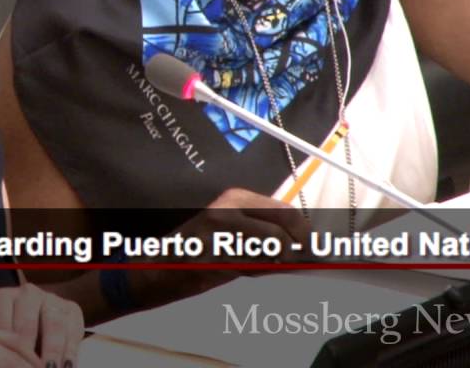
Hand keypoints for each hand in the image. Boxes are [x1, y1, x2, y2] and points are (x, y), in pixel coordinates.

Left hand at [0, 283, 82, 367]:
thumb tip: (8, 362)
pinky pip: (73, 329)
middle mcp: (27, 293)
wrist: (40, 322)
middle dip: (29, 353)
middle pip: (27, 324)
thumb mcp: (3, 339)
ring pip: (53, 325)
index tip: (11, 364)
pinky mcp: (71, 308)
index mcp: (2, 298)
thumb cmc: (14, 336)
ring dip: (53, 352)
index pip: (2, 324)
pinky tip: (67, 366)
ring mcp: (51, 298)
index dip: (8, 349)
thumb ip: (3, 347)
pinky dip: (70, 351)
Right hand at [134, 187, 310, 302]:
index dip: (304, 231)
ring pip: (275, 243)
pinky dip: (258, 270)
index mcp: (237, 198)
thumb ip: (268, 237)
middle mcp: (230, 205)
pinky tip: (238, 270)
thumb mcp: (235, 237)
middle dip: (299, 242)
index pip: (286, 209)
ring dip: (275, 261)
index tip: (312, 249)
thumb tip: (308, 247)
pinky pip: (255, 263)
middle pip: (287, 219)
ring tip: (252, 266)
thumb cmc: (200, 255)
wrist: (158, 270)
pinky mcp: (216, 248)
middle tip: (295, 260)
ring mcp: (222, 226)